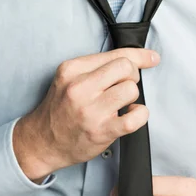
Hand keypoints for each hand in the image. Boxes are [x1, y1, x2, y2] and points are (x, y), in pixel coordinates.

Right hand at [12, 47, 159, 181]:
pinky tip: (131, 115)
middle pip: (126, 68)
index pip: (115, 54)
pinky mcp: (101, 131)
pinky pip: (135, 118)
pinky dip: (140, 115)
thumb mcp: (71, 77)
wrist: (43, 140)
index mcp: (72, 69)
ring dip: (132, 97)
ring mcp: (91, 110)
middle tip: (123, 86)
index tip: (152, 58)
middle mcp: (80, 87)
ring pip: (131, 90)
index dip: (139, 55)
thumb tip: (140, 58)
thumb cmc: (61, 107)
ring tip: (120, 103)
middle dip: (132, 76)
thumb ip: (99, 66)